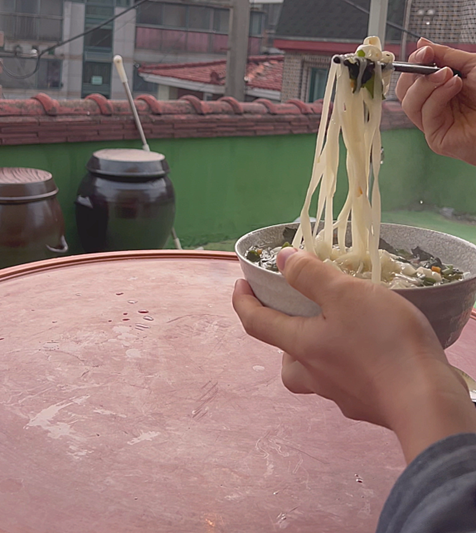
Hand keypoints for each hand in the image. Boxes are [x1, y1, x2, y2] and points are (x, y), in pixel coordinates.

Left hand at [233, 248, 475, 462]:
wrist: (425, 401)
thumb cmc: (381, 341)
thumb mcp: (344, 294)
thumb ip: (310, 275)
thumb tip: (282, 260)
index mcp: (301, 345)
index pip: (256, 322)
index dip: (242, 302)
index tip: (240, 285)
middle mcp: (314, 374)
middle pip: (285, 359)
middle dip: (283, 336)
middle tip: (298, 316)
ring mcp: (340, 394)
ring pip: (313, 375)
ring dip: (314, 353)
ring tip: (337, 332)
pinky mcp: (365, 404)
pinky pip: (345, 382)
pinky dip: (347, 365)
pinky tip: (371, 353)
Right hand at [396, 38, 475, 165]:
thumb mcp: (470, 65)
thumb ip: (445, 55)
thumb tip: (421, 43)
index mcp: (439, 90)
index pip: (412, 79)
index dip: (413, 64)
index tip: (424, 51)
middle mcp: (433, 107)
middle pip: (404, 92)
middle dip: (415, 74)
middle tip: (431, 61)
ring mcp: (433, 123)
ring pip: (410, 103)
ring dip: (426, 85)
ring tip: (449, 75)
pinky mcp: (436, 137)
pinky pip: (425, 114)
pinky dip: (437, 97)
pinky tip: (454, 86)